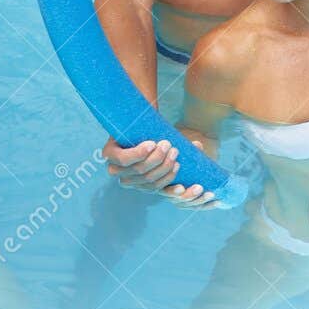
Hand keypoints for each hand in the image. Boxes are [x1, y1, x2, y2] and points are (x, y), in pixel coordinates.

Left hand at [102, 136, 218, 206]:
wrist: (133, 118)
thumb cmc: (154, 134)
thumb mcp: (168, 147)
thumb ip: (183, 151)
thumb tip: (199, 146)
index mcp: (141, 183)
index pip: (157, 190)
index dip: (171, 187)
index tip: (183, 174)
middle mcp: (127, 179)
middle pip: (149, 180)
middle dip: (164, 165)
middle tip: (175, 151)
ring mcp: (116, 168)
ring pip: (139, 170)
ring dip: (155, 158)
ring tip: (166, 145)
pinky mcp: (109, 155)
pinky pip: (125, 159)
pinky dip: (140, 153)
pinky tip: (150, 144)